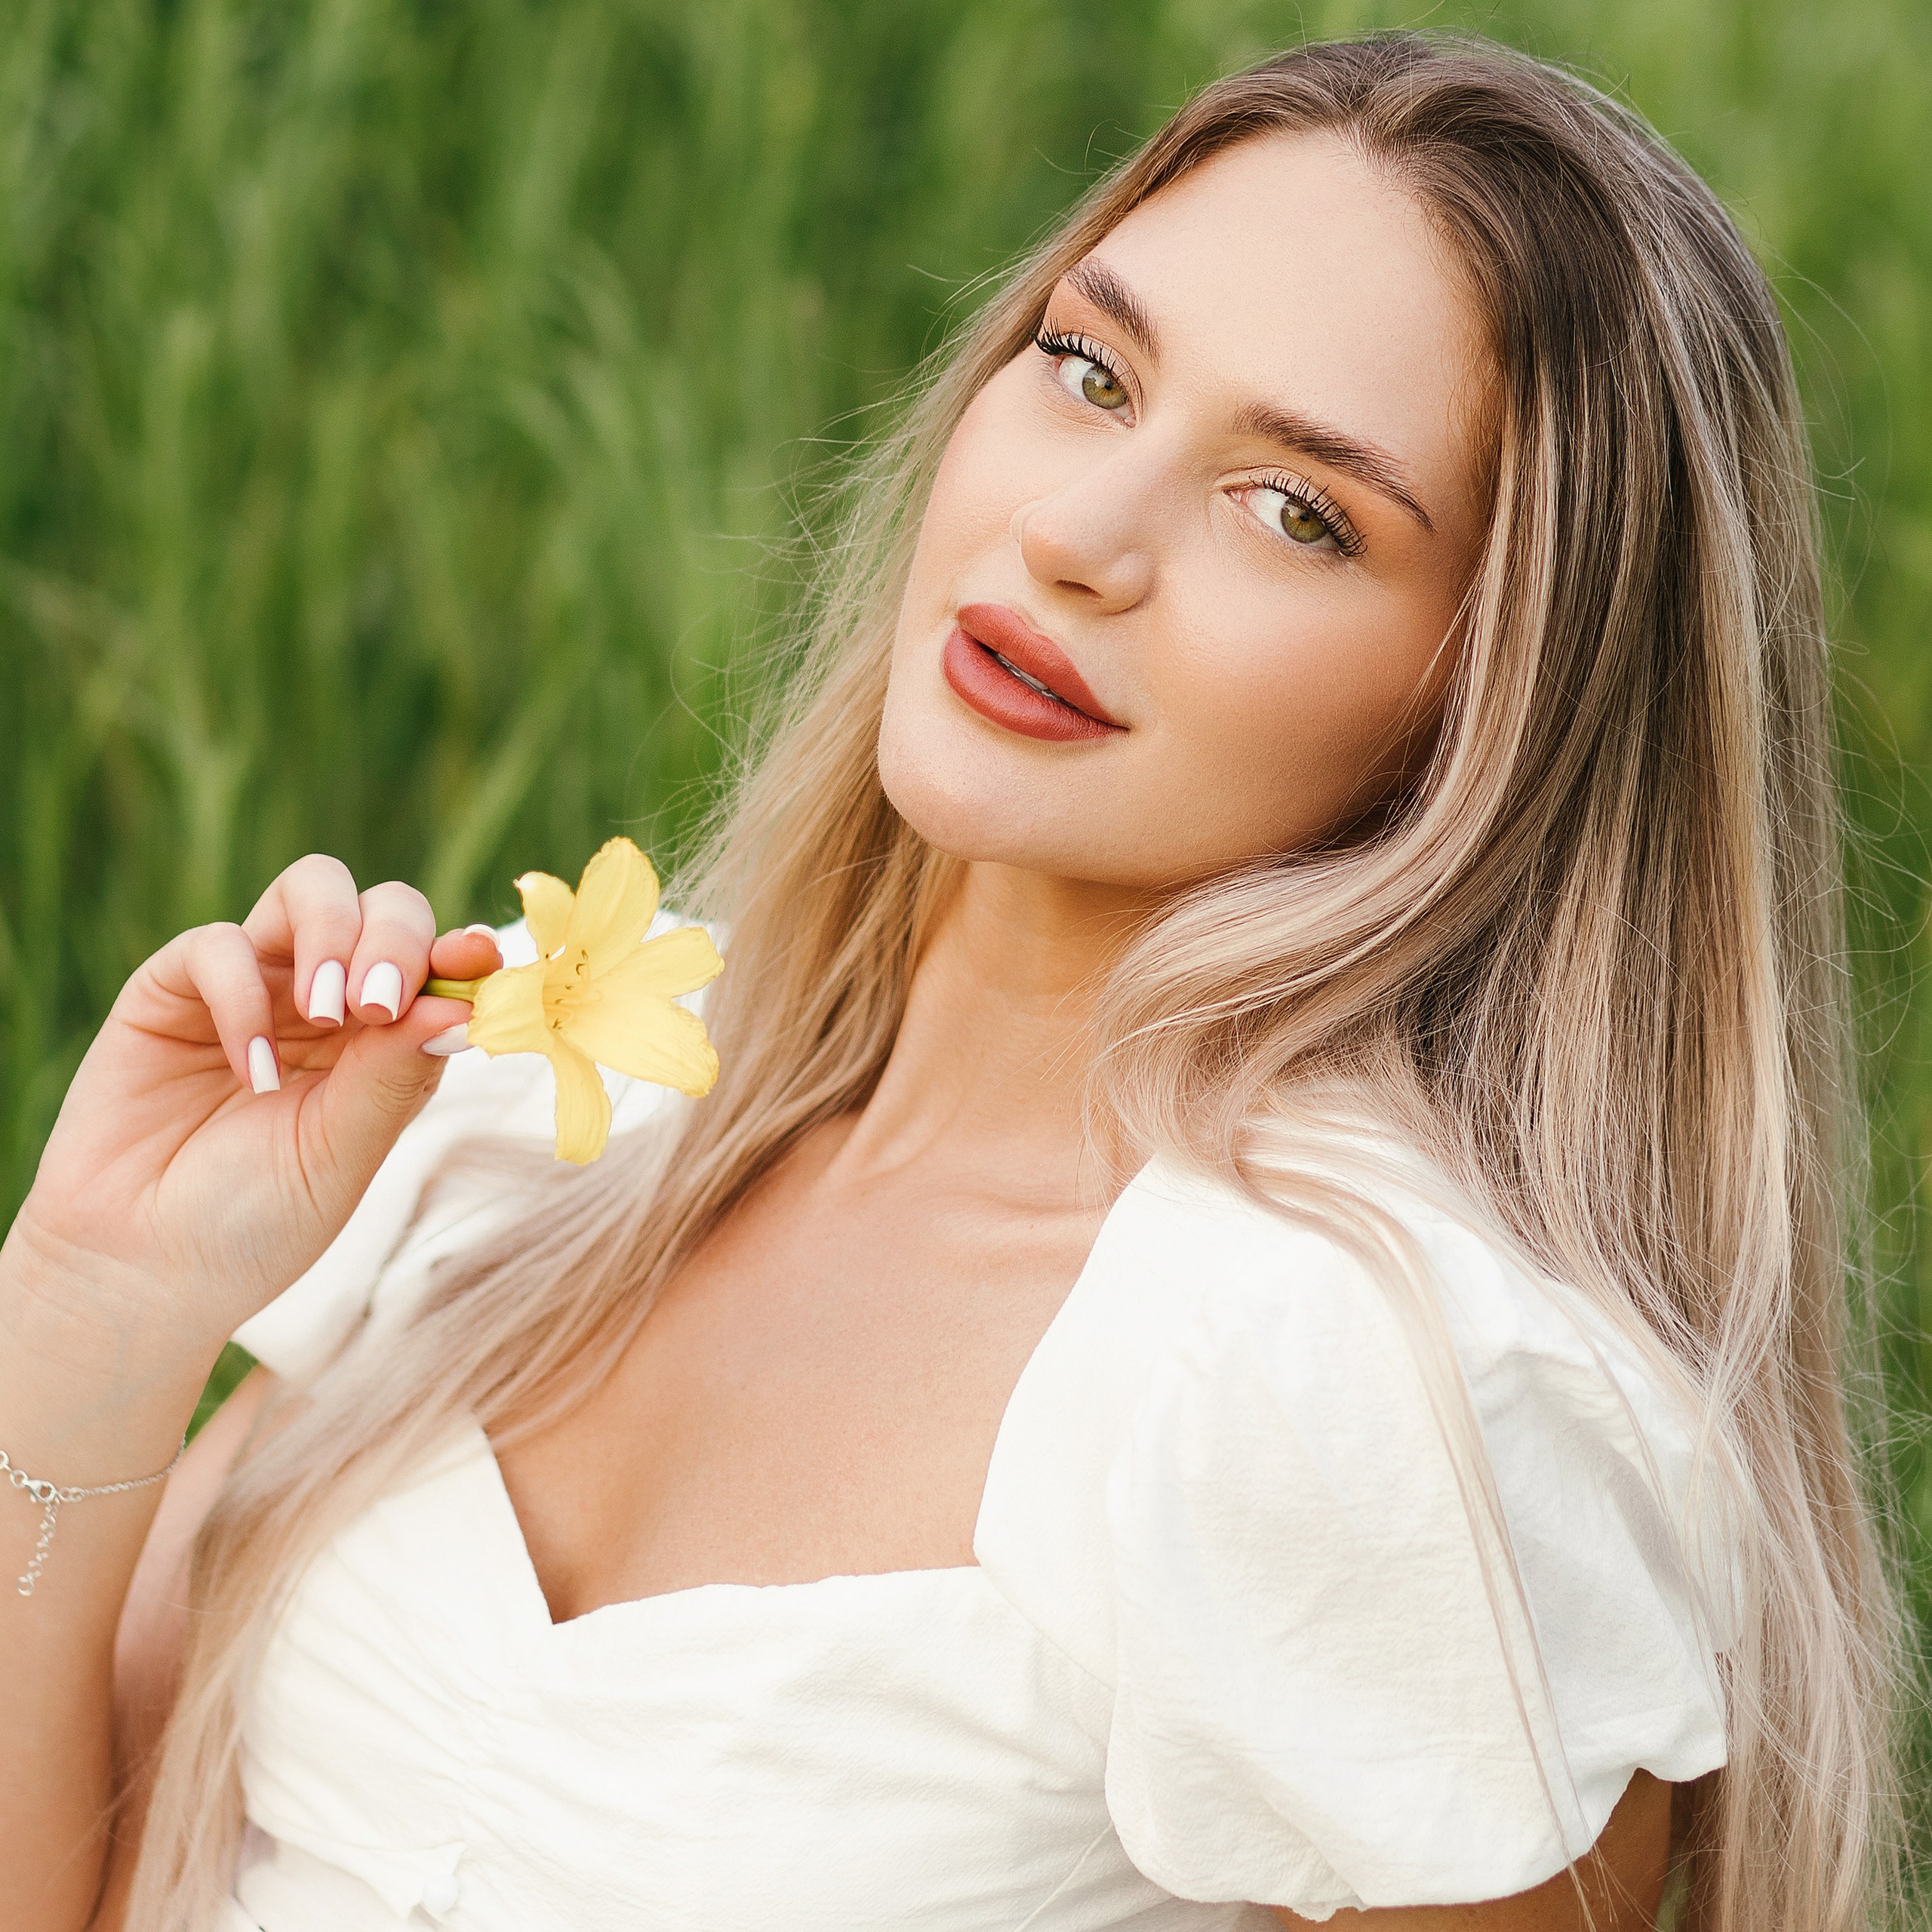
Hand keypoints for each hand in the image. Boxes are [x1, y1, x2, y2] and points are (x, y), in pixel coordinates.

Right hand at [1, 855, 502, 1365]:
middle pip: (386, 905)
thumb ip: (395, 1075)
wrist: (147, 1269)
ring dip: (333, 933)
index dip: (463, 952)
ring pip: (312, 888)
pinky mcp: (174, 990)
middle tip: (379, 1005)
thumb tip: (464, 1005)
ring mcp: (256, 985)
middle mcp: (329, 999)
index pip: (440, 964)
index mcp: (388, 1039)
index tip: (476, 961)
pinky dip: (243, 996)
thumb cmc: (259, 1221)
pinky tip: (253, 1072)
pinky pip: (218, 944)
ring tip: (329, 1011)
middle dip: (397, 937)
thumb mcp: (343, 1153)